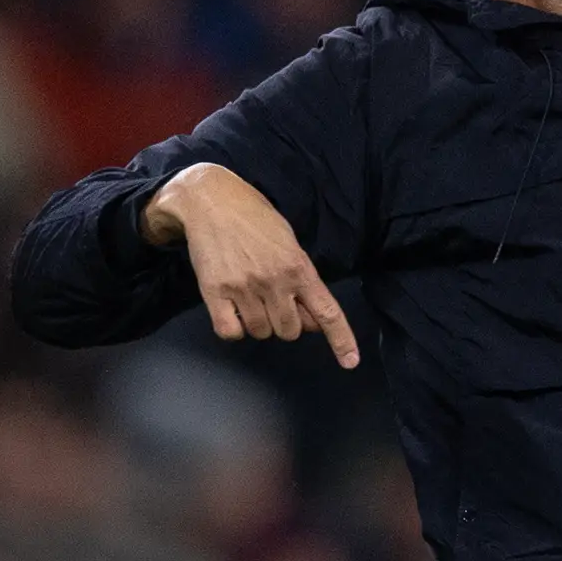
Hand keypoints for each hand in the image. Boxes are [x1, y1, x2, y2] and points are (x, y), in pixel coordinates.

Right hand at [147, 160, 359, 367]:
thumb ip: (302, 279)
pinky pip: (231, 332)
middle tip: (273, 299)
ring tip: (249, 294)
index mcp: (299, 267)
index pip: (327, 312)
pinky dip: (233, 327)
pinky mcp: (215, 292)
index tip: (351, 361)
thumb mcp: (289, 241)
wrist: (211, 199)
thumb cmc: (253, 217)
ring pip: (261, 333)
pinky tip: (232, 308)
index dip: (341, 340)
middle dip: (285, 321)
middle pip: (290, 331)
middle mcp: (274, 281)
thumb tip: (310, 319)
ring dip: (258, 322)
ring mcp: (244, 287)